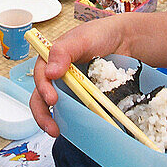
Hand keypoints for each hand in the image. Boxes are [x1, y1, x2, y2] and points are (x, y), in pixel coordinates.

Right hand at [29, 17, 126, 136]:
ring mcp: (71, 88)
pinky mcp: (84, 97)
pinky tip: (81, 126)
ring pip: (58, 107)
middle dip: (43, 114)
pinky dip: (75, 119)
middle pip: (42, 97)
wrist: (126, 40)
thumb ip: (63, 52)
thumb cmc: (100, 34)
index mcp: (51, 60)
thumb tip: (50, 73)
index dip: (43, 89)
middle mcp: (58, 75)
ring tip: (60, 132)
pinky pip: (77, 109)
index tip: (52, 99)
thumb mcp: (81, 39)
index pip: (40, 77)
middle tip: (52, 128)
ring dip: (56, 120)